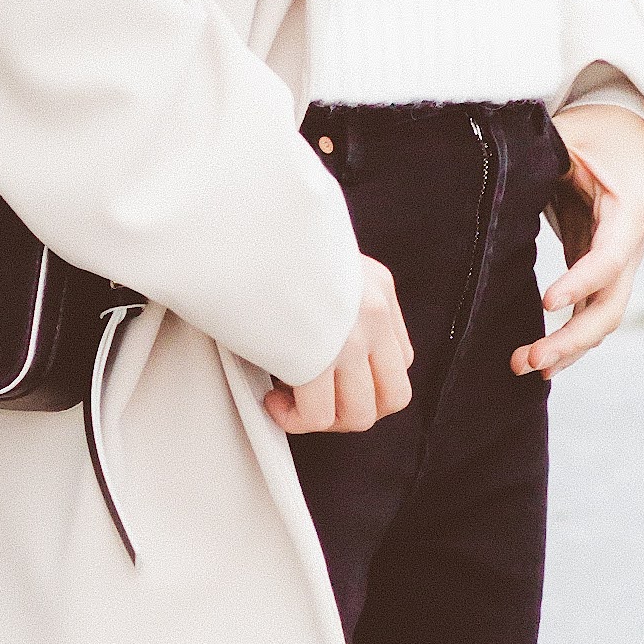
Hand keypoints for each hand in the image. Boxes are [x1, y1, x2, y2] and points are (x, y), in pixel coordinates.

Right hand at [263, 257, 414, 435]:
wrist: (242, 222)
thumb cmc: (265, 241)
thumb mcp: (318, 261)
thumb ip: (331, 300)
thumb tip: (311, 344)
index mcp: (377, 288)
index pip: (401, 360)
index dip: (366, 383)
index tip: (330, 379)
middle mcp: (374, 314)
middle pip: (393, 397)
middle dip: (352, 413)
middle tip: (317, 404)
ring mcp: (351, 337)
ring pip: (360, 414)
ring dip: (323, 420)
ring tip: (290, 403)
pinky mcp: (318, 357)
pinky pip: (318, 414)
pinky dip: (295, 418)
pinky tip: (274, 400)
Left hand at [514, 99, 643, 378]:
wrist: (626, 140)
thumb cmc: (594, 137)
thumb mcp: (570, 137)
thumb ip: (542, 154)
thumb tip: (499, 165)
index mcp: (627, 212)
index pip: (609, 258)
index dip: (581, 282)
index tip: (547, 302)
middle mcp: (630, 247)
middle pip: (611, 306)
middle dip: (572, 338)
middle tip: (529, 358)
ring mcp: (620, 267)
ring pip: (602, 320)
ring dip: (567, 349)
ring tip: (524, 366)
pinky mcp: (602, 277)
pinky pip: (590, 316)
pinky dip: (569, 343)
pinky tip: (539, 364)